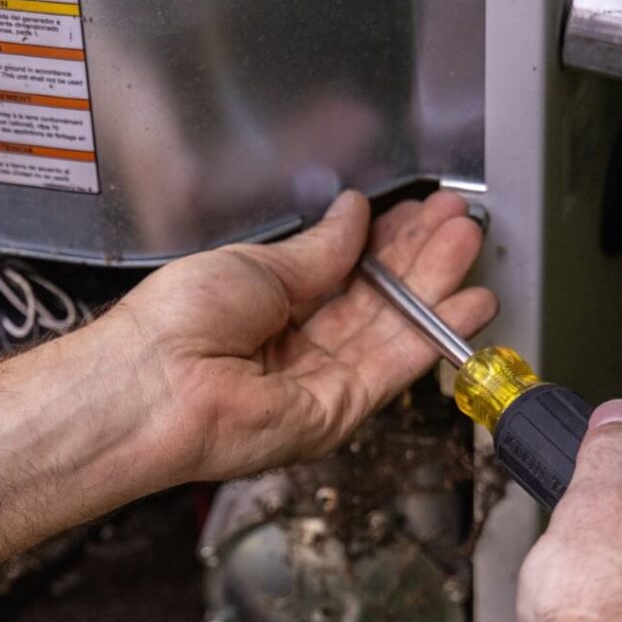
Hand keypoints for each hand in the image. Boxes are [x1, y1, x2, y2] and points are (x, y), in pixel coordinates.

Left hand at [107, 190, 496, 482]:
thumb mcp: (253, 265)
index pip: (341, 272)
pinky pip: (395, 367)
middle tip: (455, 216)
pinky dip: (435, 334)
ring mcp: (317, 381)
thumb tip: (352, 216)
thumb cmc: (174, 325)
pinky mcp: (337, 411)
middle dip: (418, 256)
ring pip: (392, 328)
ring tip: (469, 240)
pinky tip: (466, 302)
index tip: (416, 210)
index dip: (383, 241)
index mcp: (264, 307)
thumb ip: (317, 251)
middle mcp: (294, 347)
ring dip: (435, 285)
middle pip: (373, 299)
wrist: (153, 385)